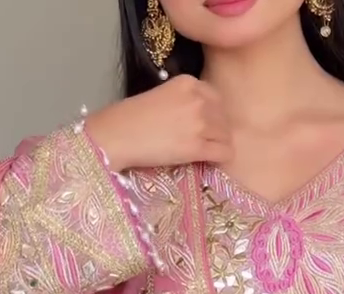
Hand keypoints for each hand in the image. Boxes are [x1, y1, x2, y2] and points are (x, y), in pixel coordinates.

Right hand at [86, 78, 231, 172]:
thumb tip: (199, 117)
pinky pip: (224, 152)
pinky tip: (213, 161)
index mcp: (189, 82)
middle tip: (206, 142)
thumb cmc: (131, 117)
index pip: (216, 98)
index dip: (213, 114)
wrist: (117, 134)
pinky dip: (222, 158)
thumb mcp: (161, 95)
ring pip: (226, 135)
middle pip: (223, 117)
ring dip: (219, 144)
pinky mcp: (197, 147)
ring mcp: (199, 123)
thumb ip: (183, 100)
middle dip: (218, 131)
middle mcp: (198, 99)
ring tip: (207, 152)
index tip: (205, 125)